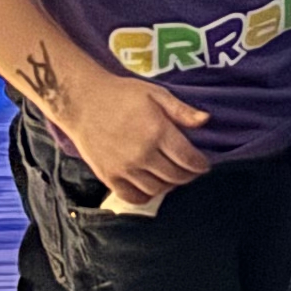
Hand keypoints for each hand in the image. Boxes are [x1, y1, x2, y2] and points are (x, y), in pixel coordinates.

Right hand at [59, 67, 212, 210]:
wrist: (84, 102)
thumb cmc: (123, 94)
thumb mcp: (156, 94)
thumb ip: (182, 110)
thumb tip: (206, 120)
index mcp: (157, 132)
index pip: (187, 159)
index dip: (200, 165)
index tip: (204, 164)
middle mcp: (142, 154)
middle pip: (174, 176)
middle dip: (188, 175)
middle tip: (191, 170)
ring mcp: (124, 168)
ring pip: (156, 188)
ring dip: (169, 185)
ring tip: (173, 176)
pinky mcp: (108, 177)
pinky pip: (133, 197)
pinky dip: (146, 196)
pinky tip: (152, 186)